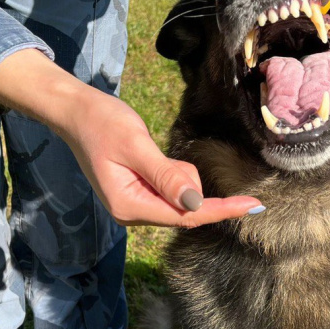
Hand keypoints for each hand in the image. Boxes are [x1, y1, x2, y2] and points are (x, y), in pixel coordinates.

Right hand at [0, 49, 262, 226]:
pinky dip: (173, 174)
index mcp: (129, 206)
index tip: (254, 205)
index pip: (187, 216)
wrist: (75, 112)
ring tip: (150, 151)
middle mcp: (132, 214)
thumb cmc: (102, 122)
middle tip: (163, 153)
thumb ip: (166, 176)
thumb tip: (196, 203)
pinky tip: (152, 157)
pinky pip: (171, 190)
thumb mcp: (136, 145)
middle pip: (185, 210)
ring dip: (179, 174)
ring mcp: (135, 206)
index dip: (222, 210)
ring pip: (181, 198)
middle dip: (189, 181)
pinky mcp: (139, 195)